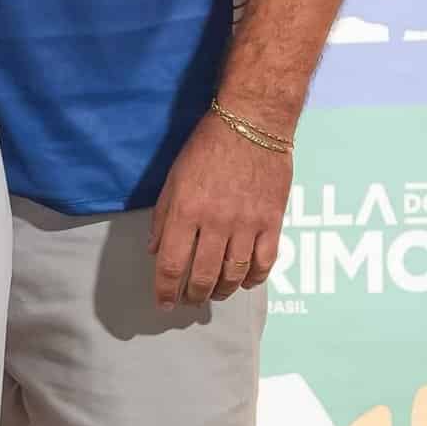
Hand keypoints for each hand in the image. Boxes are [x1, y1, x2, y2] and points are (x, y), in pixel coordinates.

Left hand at [149, 110, 291, 308]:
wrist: (252, 122)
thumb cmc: (207, 146)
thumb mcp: (174, 178)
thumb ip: (163, 216)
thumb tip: (154, 250)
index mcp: (185, 211)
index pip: (171, 264)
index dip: (165, 290)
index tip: (164, 303)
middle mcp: (215, 222)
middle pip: (202, 276)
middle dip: (193, 296)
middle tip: (189, 302)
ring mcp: (246, 224)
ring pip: (234, 274)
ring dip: (222, 291)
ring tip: (215, 293)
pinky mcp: (272, 221)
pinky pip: (264, 262)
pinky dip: (255, 278)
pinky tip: (246, 281)